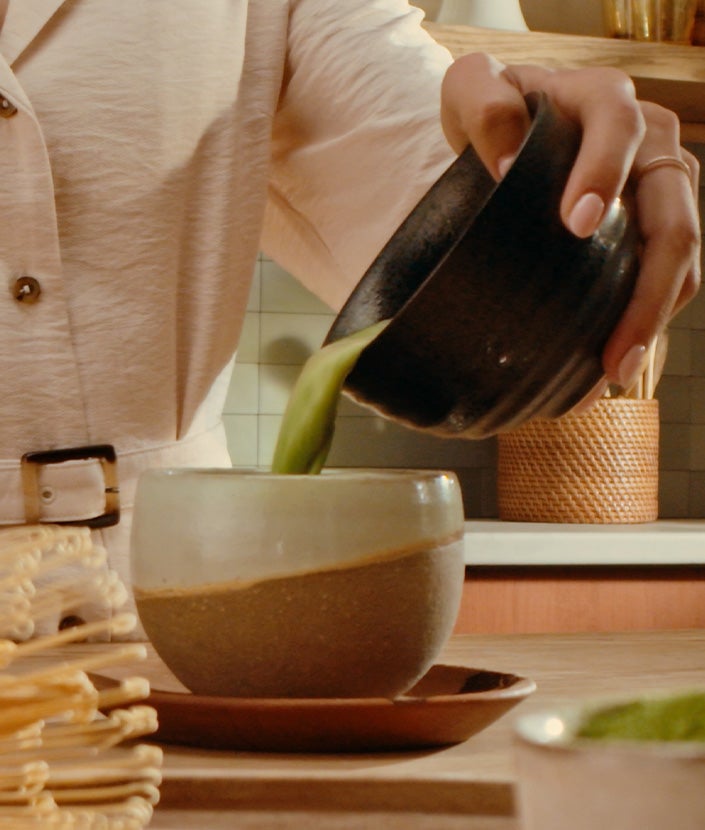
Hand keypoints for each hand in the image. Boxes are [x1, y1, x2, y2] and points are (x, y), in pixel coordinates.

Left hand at [440, 54, 699, 392]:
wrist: (508, 127)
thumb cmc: (493, 110)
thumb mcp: (473, 89)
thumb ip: (484, 107)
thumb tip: (507, 165)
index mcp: (604, 101)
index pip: (619, 128)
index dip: (604, 174)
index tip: (576, 227)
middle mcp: (649, 143)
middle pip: (673, 214)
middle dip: (649, 289)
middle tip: (613, 351)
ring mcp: (658, 188)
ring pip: (682, 255)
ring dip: (656, 317)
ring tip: (617, 372)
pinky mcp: (651, 226)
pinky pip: (667, 274)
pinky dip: (649, 318)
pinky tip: (615, 362)